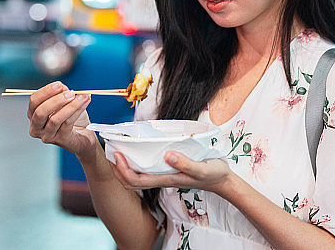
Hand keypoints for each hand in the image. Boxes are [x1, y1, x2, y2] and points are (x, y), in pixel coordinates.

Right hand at [27, 81, 94, 156]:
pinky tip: (85, 102)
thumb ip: (62, 94)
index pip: (34, 101)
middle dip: (56, 100)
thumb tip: (63, 88)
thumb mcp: (65, 102)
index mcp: (34, 115)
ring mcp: (47, 135)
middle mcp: (36, 127)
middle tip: (70, 93)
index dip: (46, 92)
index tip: (59, 84)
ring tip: (81, 97)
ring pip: (55, 119)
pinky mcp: (60, 139)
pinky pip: (68, 123)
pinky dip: (78, 110)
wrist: (82, 135)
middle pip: (40, 112)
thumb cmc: (71, 118)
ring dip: (70, 106)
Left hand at [111, 151, 233, 197]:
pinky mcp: (169, 171)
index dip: (123, 169)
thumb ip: (185, 163)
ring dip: (125, 167)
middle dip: (118, 170)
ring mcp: (165, 176)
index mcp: (167, 179)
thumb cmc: (213, 173)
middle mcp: (162, 179)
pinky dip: (136, 164)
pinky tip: (137, 153)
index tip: (117, 154)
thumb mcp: (202, 168)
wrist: (222, 180)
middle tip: (113, 151)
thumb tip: (167, 155)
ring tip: (120, 151)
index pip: (137, 180)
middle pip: (132, 182)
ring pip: (137, 177)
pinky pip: (146, 171)